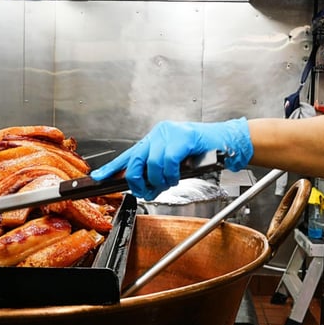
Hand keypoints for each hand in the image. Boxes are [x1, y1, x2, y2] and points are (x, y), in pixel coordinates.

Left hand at [90, 118, 252, 199]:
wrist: (224, 143)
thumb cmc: (201, 153)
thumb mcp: (175, 162)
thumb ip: (158, 169)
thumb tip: (142, 185)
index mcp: (154, 139)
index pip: (129, 154)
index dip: (112, 167)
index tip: (98, 177)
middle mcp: (158, 134)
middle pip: (136, 161)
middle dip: (139, 181)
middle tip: (147, 190)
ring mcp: (170, 134)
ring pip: (152, 164)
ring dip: (160, 180)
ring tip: (169, 182)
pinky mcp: (182, 137)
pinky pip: (168, 161)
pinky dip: (171, 174)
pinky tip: (178, 176)